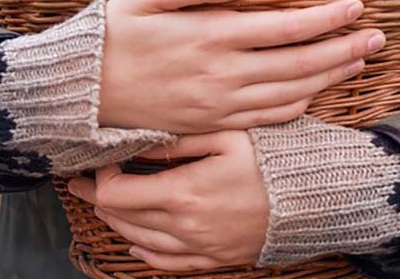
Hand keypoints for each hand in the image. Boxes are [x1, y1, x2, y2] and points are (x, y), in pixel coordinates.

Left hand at [67, 131, 267, 270]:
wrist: (317, 198)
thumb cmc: (275, 159)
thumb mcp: (227, 136)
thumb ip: (178, 140)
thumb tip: (139, 141)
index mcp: (183, 194)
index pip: (117, 193)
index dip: (101, 176)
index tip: (106, 159)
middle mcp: (185, 227)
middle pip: (122, 219)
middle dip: (98, 198)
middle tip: (82, 183)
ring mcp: (201, 247)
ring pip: (139, 242)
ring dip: (118, 222)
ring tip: (104, 206)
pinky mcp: (216, 258)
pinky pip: (168, 263)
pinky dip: (145, 253)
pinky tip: (137, 244)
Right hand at [99, 0, 384, 132]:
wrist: (80, 95)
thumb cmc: (111, 37)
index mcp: (211, 37)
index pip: (286, 27)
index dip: (327, 18)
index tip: (357, 6)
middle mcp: (223, 74)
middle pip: (301, 63)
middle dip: (344, 49)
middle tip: (378, 37)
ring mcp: (221, 105)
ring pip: (291, 93)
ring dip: (330, 77)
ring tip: (359, 62)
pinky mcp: (214, 126)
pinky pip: (268, 118)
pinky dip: (300, 105)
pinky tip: (317, 93)